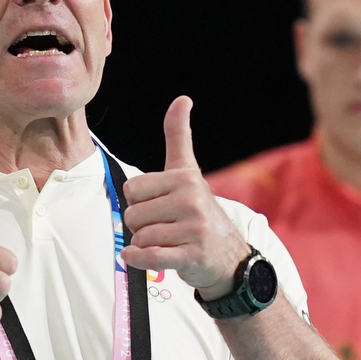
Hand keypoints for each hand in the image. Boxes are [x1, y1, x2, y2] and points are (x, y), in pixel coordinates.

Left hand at [119, 95, 249, 297]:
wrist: (228, 256)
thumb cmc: (199, 212)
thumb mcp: (189, 171)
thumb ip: (179, 136)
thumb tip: (182, 99)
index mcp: (185, 178)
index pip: (132, 190)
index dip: (140, 202)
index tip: (160, 206)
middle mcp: (191, 200)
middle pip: (133, 215)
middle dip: (141, 225)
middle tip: (165, 228)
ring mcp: (194, 229)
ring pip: (141, 237)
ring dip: (145, 244)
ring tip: (169, 242)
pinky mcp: (193, 255)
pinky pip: (151, 257)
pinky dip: (138, 260)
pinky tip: (135, 256)